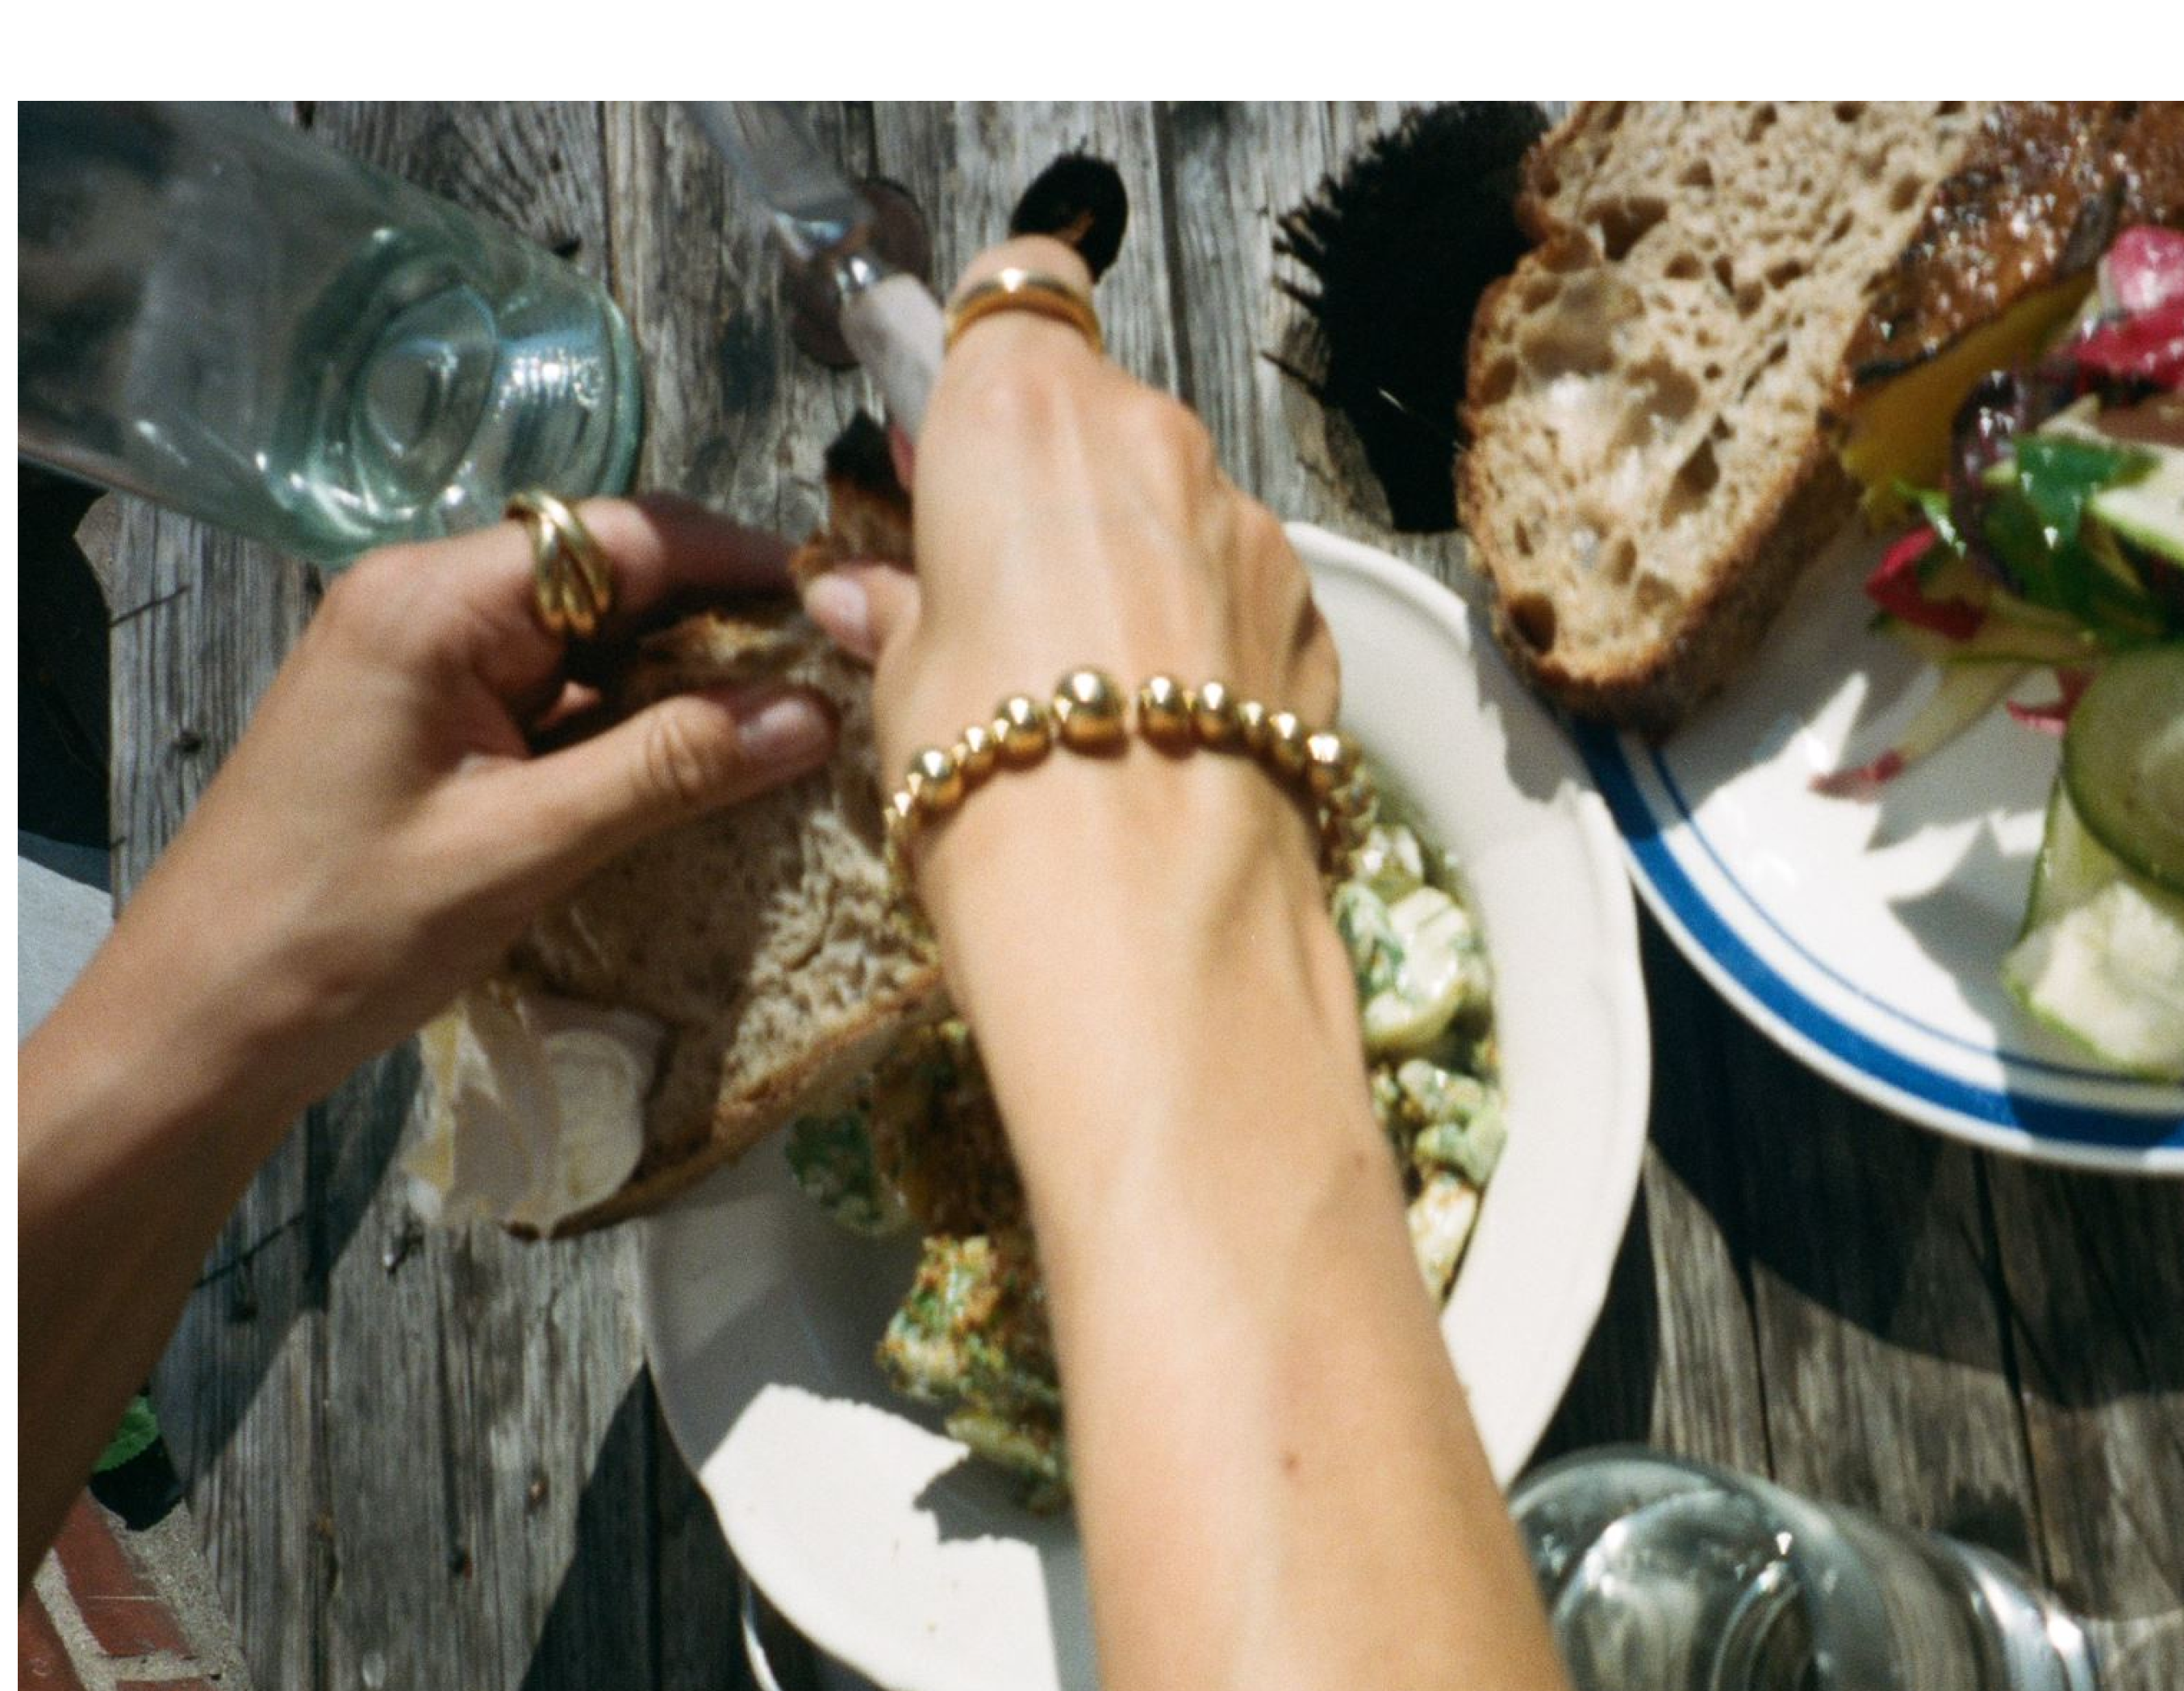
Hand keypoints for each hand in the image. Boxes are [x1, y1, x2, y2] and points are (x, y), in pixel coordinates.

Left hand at [101, 496, 838, 1116]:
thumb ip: (670, 770)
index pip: (622, 537)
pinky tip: (701, 770)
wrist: (201, 1021)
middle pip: (609, 576)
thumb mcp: (523, 848)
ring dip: (682, 683)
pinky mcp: (428, 718)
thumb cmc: (343, 931)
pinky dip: (627, 726)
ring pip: (590, 640)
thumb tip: (815, 713)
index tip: (842, 612)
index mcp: (432, 601)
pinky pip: (554, 695)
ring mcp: (424, 660)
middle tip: (837, 683)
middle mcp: (425, 602)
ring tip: (792, 730)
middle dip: (721, 627)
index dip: (740, 565)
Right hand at [800, 241, 1353, 1182]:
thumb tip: (874, 598)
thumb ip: (907, 611)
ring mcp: (1245, 525)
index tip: (960, 417)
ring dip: (1138, 565)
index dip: (991, 343)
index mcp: (1025, 413)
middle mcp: (1152, 439)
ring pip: (1179, 508)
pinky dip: (1206, 635)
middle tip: (1001, 587)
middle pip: (1101, 415)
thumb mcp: (906, 688)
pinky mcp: (1309, 612)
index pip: (1018, 288)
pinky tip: (1169, 729)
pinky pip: (1241, 591)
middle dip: (1056, 485)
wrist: (1151, 909)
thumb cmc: (998, 776)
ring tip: (1088, 690)